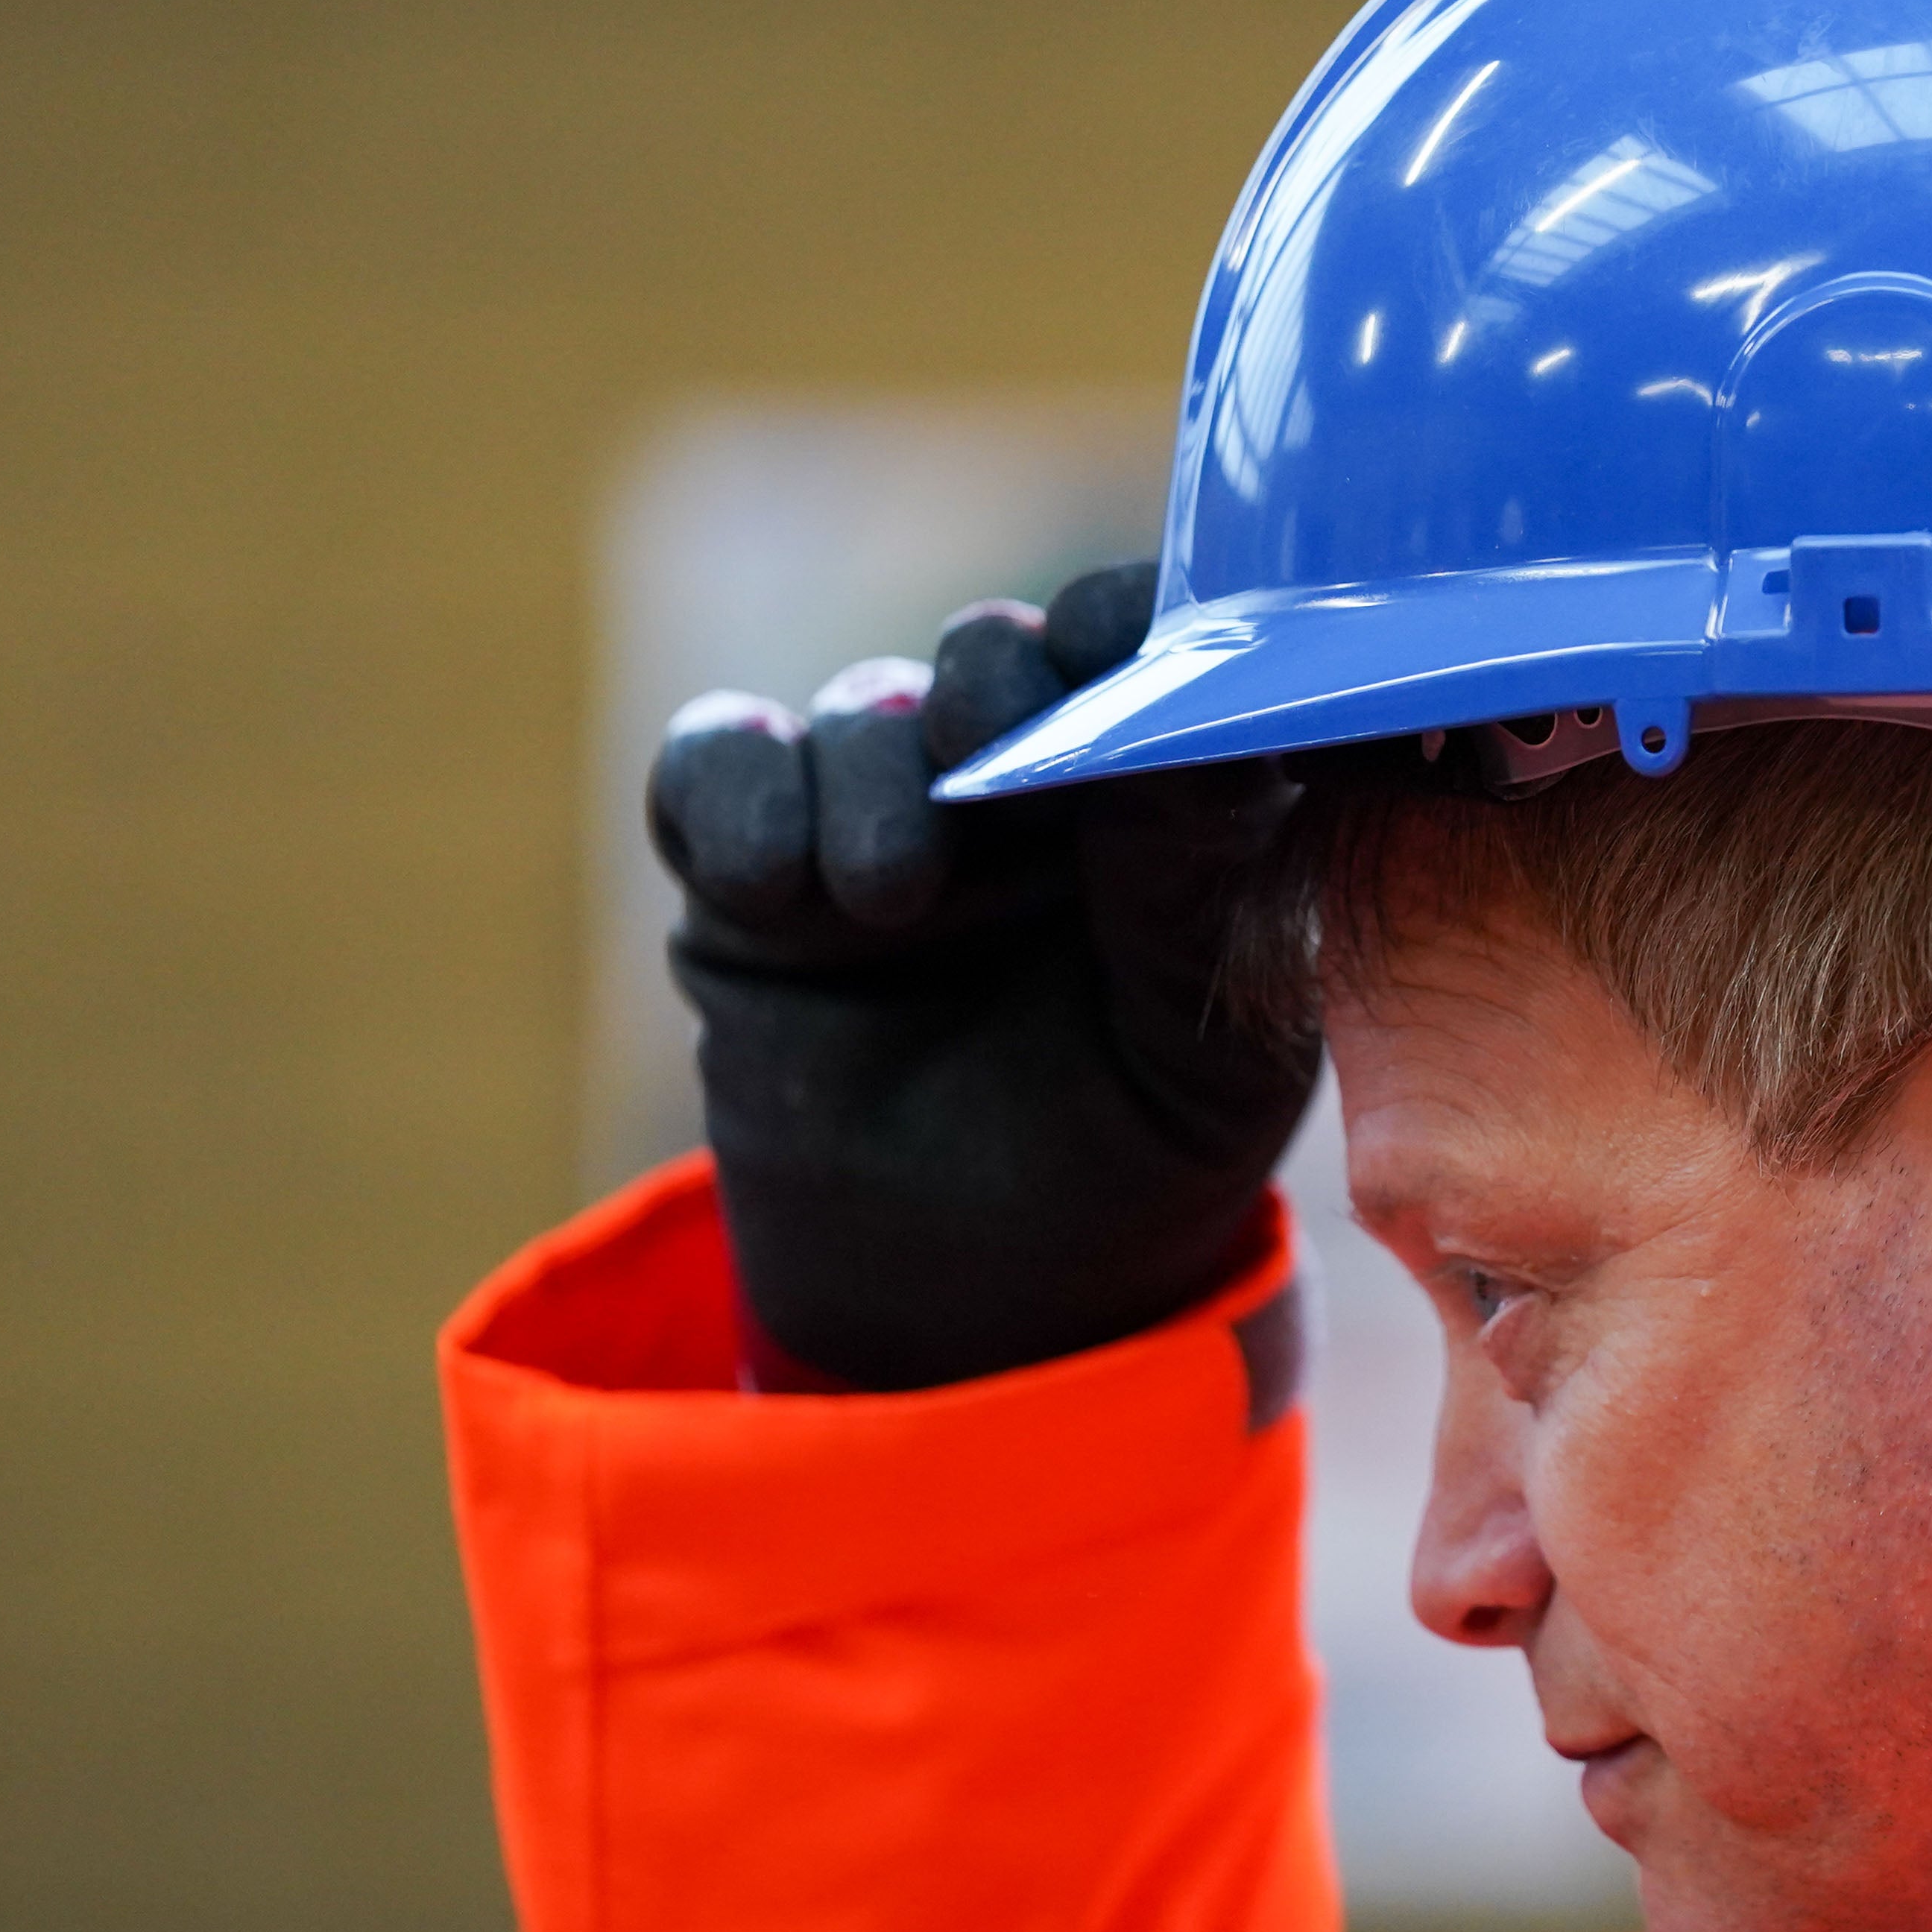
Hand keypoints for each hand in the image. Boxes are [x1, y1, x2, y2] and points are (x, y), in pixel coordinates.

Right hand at [646, 561, 1316, 1389]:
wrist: (974, 1308)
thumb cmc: (1131, 1166)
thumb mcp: (1203, 1052)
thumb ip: (1198, 892)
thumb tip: (1212, 738)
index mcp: (1166, 804)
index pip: (1157, 662)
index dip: (1140, 623)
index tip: (1126, 637)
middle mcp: (1025, 784)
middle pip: (1000, 657)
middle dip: (993, 679)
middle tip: (982, 741)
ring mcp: (883, 814)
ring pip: (864, 712)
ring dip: (871, 775)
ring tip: (891, 894)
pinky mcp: (753, 870)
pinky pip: (719, 763)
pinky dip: (737, 793)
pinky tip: (768, 880)